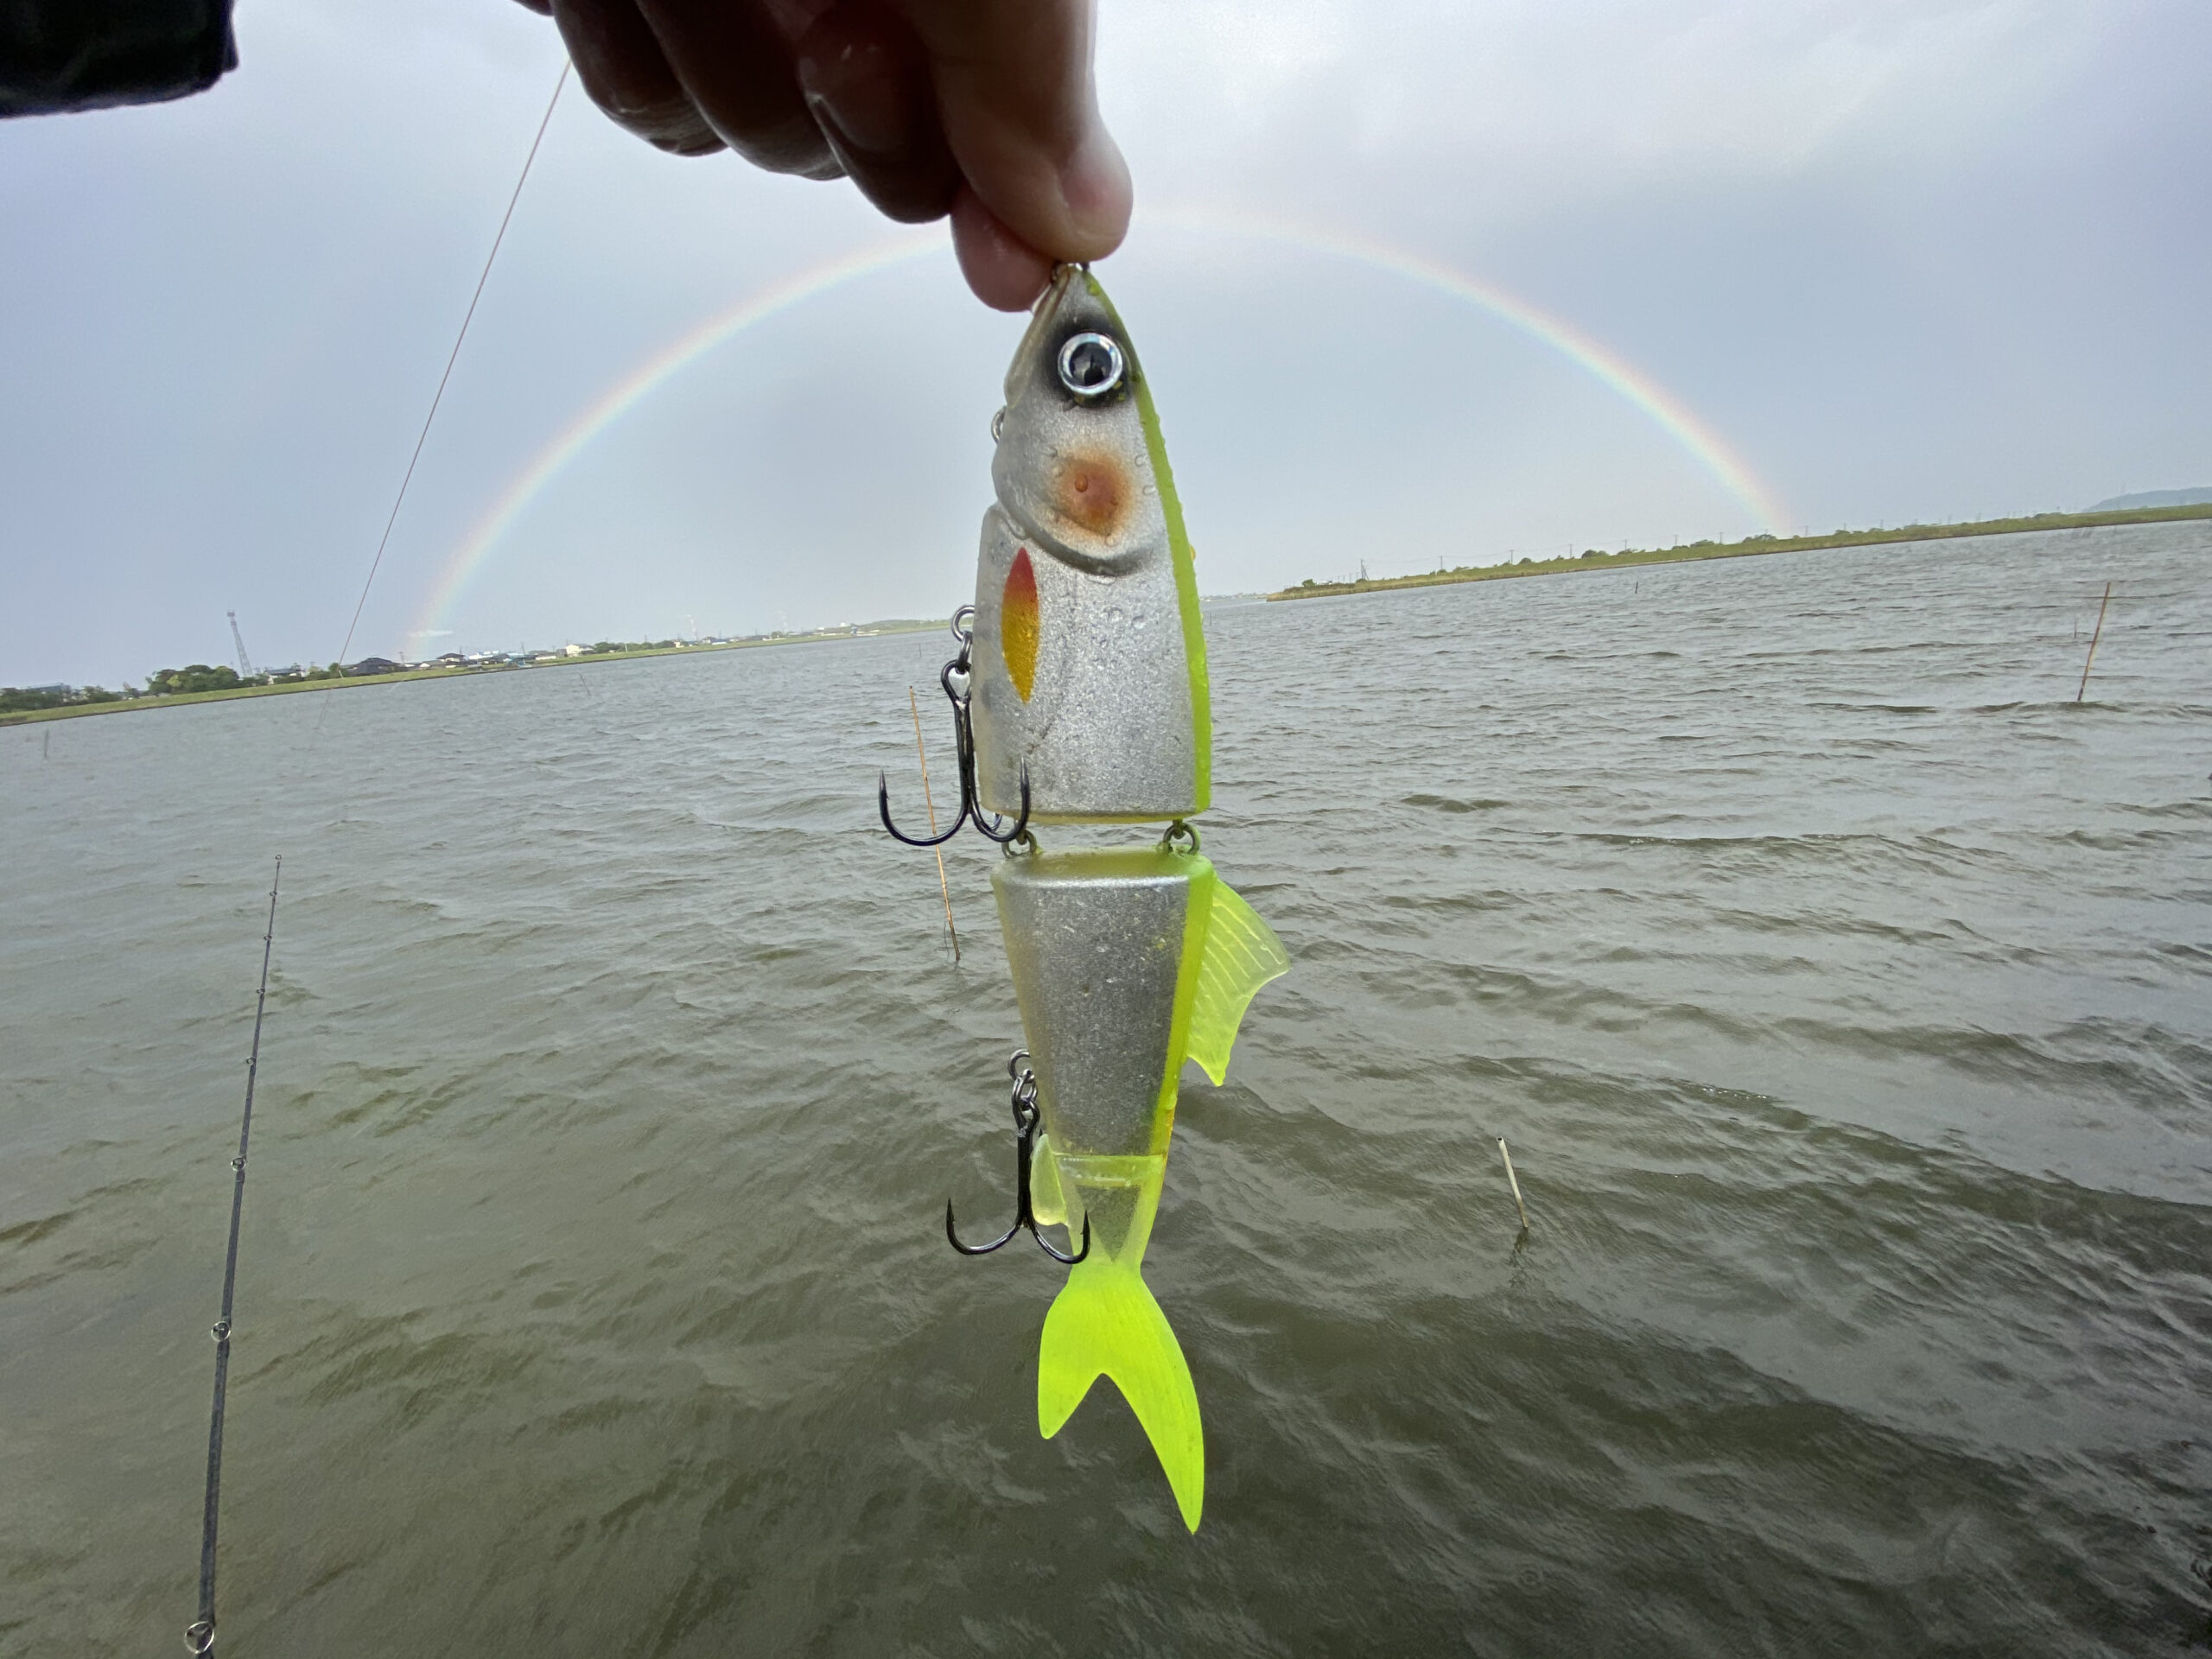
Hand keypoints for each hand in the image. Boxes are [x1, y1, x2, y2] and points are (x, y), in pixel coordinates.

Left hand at [520, 0, 1131, 309]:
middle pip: (853, 152)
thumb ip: (1030, 79)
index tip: (1013, 264)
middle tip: (833, 18)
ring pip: (720, 129)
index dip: (1003, 204)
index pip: (999, 138)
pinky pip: (621, 80)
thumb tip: (1084, 226)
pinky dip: (611, 29)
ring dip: (704, 55)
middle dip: (833, 102)